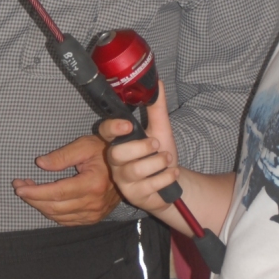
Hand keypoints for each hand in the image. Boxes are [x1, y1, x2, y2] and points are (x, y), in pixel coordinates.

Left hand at [12, 133, 120, 224]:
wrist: (127, 167)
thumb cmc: (105, 152)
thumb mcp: (85, 146)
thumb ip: (62, 156)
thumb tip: (40, 164)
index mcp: (92, 184)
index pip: (57, 193)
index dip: (35, 191)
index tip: (19, 186)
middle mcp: (94, 203)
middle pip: (54, 207)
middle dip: (32, 198)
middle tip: (19, 186)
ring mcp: (94, 214)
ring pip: (58, 216)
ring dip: (40, 205)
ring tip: (29, 191)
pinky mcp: (93, 218)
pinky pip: (66, 220)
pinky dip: (51, 213)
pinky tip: (44, 201)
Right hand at [98, 83, 179, 213]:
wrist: (172, 182)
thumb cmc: (161, 155)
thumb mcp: (161, 130)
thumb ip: (157, 108)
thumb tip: (158, 83)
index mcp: (119, 142)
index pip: (105, 132)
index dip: (113, 127)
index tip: (128, 124)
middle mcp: (116, 161)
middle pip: (116, 154)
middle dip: (140, 148)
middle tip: (157, 144)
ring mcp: (123, 180)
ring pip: (133, 171)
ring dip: (157, 163)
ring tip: (168, 160)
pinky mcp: (134, 196)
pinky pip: (147, 186)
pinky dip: (165, 178)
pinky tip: (172, 173)